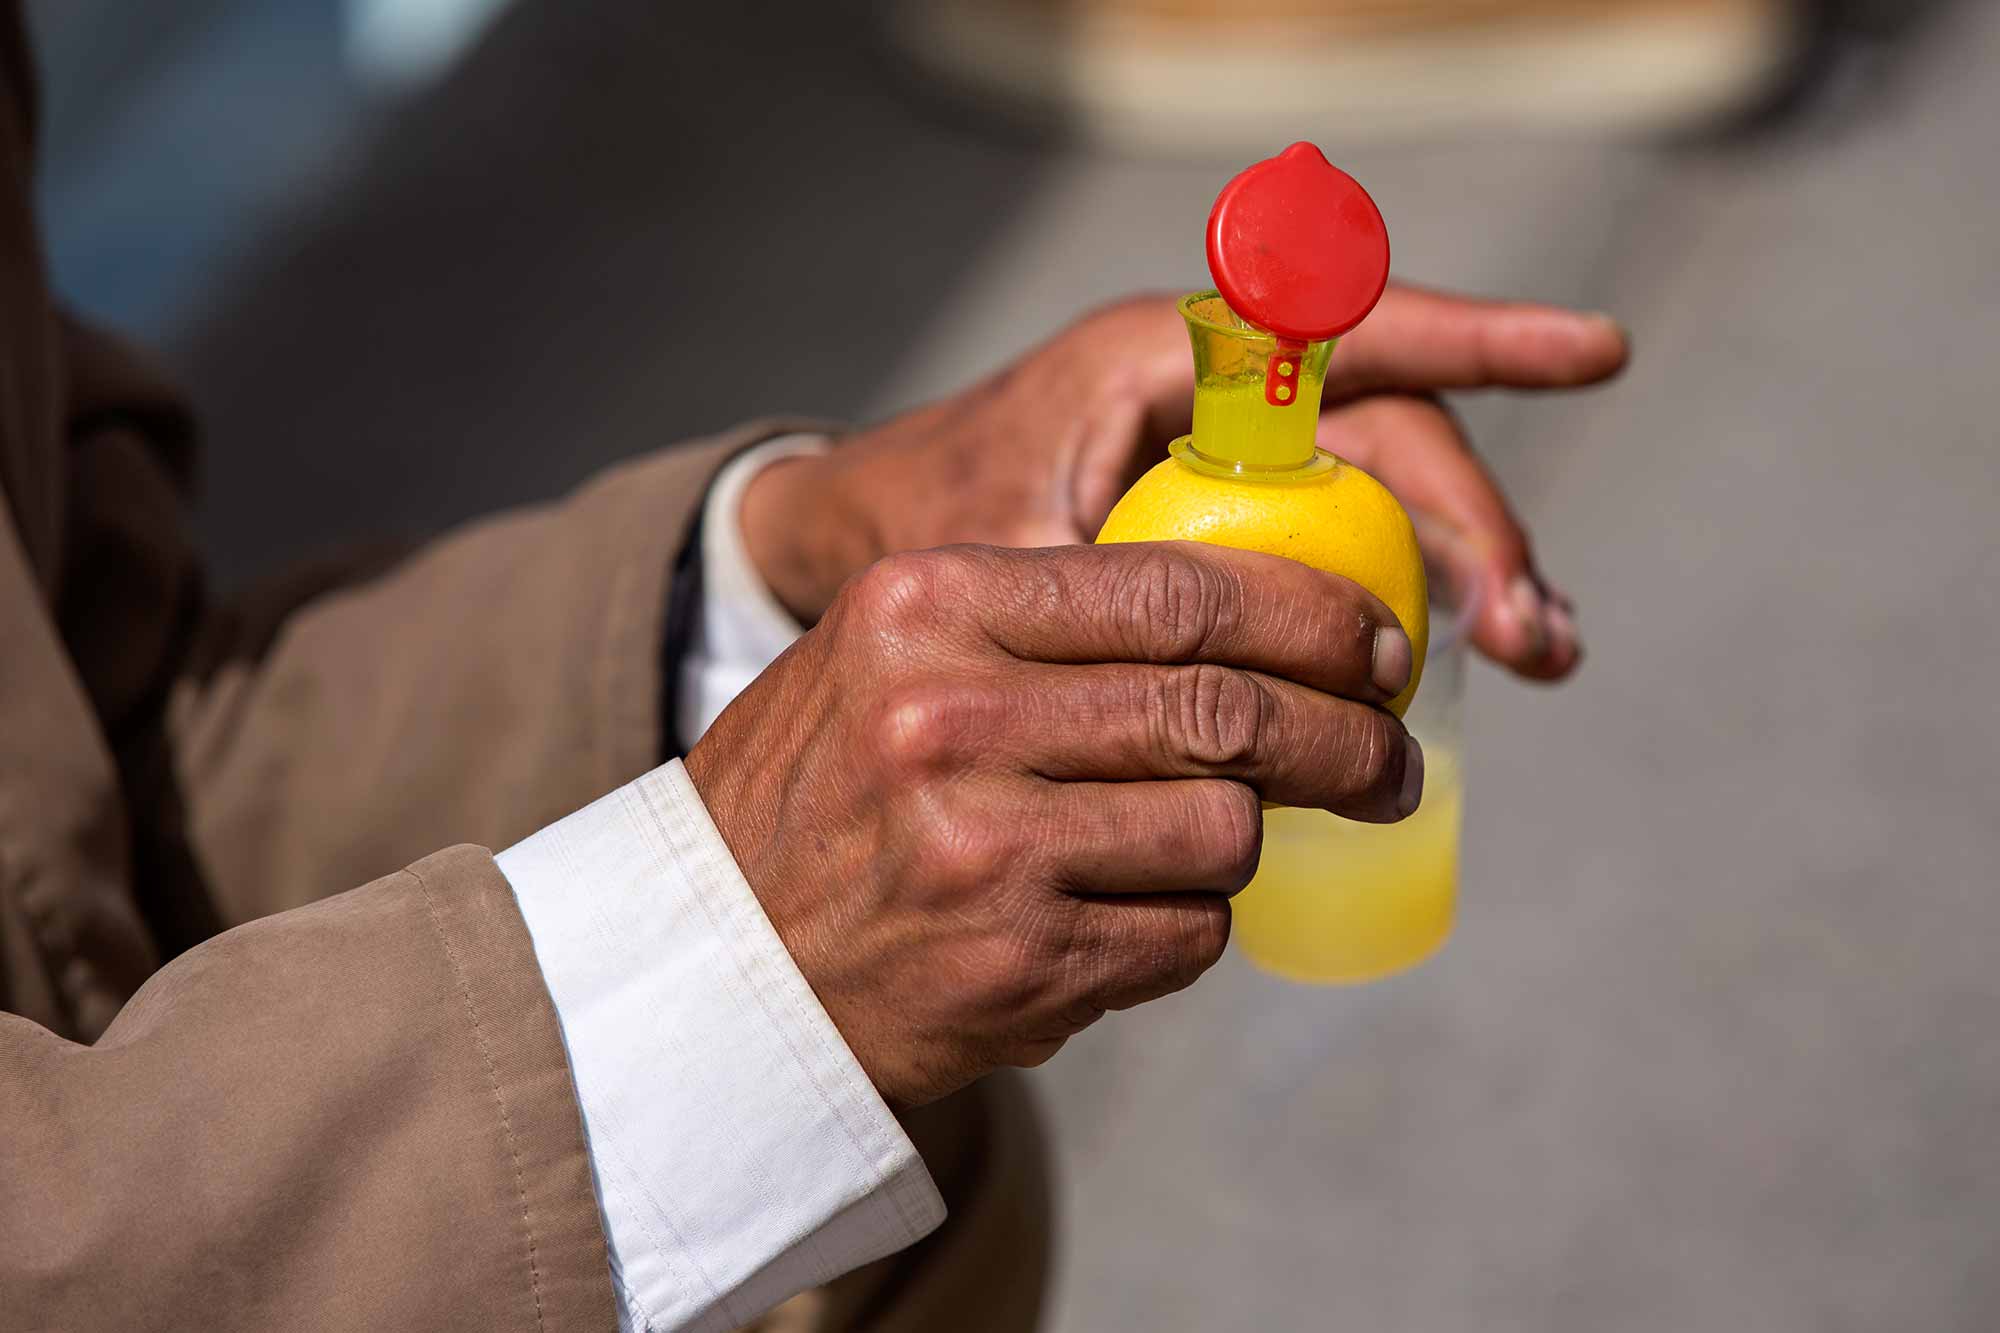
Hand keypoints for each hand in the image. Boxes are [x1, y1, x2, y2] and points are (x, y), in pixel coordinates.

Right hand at [685, 540, 1419, 1106]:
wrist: (721, 962)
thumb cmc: (826, 792)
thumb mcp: (894, 656)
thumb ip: (1046, 623)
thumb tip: (1267, 620)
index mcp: (927, 607)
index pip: (1177, 590)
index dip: (1312, 617)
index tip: (1378, 645)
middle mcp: (950, 717)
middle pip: (1228, 711)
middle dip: (1348, 738)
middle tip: (1388, 758)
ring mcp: (986, 848)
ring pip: (1225, 831)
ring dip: (1245, 840)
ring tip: (1213, 843)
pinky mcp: (1019, 965)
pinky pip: (1188, 933)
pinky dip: (1190, 924)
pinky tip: (1130, 913)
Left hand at [741, 285, 1626, 678]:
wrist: (869, 533)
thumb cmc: (928, 523)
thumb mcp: (1008, 557)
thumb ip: (1112, 589)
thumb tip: (1241, 673)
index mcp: (1171, 358)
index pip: (1349, 328)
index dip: (1479, 337)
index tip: (1593, 352)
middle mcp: (1226, 387)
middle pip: (1396, 432)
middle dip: (1481, 527)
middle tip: (1536, 638)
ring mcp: (1242, 449)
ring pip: (1394, 485)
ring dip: (1473, 566)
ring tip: (1540, 654)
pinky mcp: (1245, 509)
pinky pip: (1352, 534)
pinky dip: (1415, 588)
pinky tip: (1468, 655)